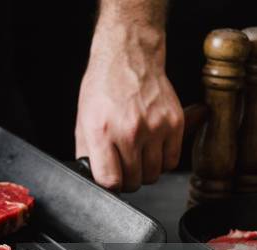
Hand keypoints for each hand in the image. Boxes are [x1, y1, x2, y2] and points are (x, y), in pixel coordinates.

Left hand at [75, 25, 183, 191]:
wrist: (129, 57)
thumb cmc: (103, 88)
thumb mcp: (83, 120)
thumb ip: (87, 152)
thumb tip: (93, 177)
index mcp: (102, 132)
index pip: (110, 181)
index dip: (109, 185)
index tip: (110, 179)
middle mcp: (129, 131)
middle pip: (134, 181)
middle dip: (127, 180)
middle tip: (123, 167)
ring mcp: (155, 128)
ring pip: (153, 174)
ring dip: (145, 172)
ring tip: (137, 156)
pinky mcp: (174, 123)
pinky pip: (172, 161)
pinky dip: (162, 161)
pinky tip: (151, 149)